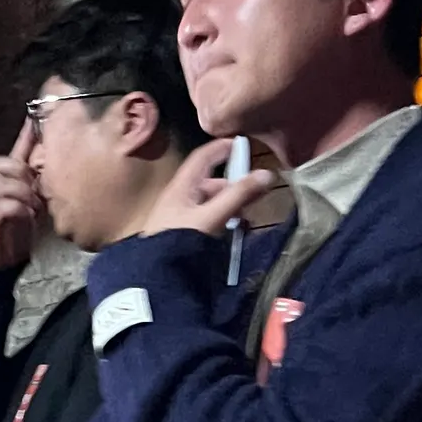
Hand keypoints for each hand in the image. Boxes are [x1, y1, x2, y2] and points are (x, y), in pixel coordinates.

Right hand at [0, 122, 42, 269]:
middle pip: (0, 162)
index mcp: (8, 184)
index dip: (25, 136)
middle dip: (22, 171)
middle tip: (38, 188)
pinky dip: (17, 207)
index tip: (35, 117)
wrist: (0, 264)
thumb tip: (62, 172)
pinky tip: (28, 216)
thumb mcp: (35, 206)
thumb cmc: (17, 234)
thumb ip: (41, 188)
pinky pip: (0, 202)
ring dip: (22, 190)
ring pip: (0, 180)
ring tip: (35, 205)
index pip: (15, 154)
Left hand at [140, 139, 280, 242]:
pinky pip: (208, 220)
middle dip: (233, 185)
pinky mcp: (184, 235)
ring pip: (211, 203)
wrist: (155, 277)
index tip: (242, 144)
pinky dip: (224, 221)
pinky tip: (234, 232)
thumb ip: (238, 196)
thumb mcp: (212, 216)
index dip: (221, 147)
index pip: (202, 157)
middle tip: (255, 191)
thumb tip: (267, 174)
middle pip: (211, 183)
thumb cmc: (179, 241)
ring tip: (246, 217)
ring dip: (231, 206)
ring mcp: (182, 217)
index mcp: (182, 187)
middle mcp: (180, 198)